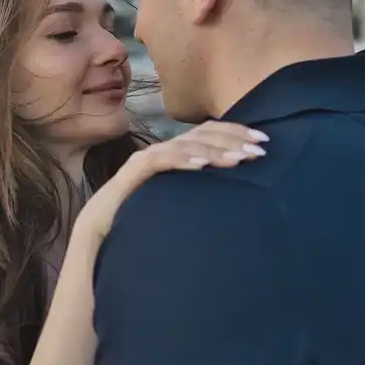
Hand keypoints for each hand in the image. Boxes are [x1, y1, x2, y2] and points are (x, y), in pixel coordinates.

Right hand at [76, 120, 267, 246]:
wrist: (100, 231)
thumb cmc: (142, 219)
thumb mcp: (181, 203)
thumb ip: (202, 193)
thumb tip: (238, 195)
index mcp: (176, 155)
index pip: (210, 134)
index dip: (237, 133)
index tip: (263, 143)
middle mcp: (164, 151)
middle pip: (202, 134)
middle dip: (234, 138)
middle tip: (260, 149)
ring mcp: (147, 159)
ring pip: (185, 145)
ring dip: (214, 150)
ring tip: (238, 159)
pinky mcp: (133, 172)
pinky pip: (160, 161)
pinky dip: (182, 160)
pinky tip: (201, 166)